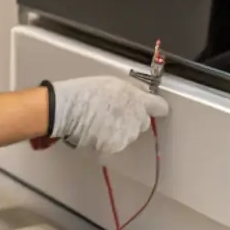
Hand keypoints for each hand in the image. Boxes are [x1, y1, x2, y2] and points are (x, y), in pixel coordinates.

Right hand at [49, 75, 168, 153]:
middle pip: (142, 123)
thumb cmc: (87, 92)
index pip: (160, 108)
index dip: (156, 108)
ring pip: (129, 135)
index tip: (152, 108)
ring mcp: (126, 136)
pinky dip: (108, 140)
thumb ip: (133, 90)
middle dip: (132, 119)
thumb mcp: (113, 83)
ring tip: (101, 121)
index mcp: (138, 101)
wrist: (68, 109)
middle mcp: (136, 120)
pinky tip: (96, 131)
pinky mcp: (114, 147)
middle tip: (114, 113)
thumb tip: (144, 93)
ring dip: (120, 130)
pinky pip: (115, 144)